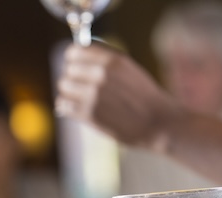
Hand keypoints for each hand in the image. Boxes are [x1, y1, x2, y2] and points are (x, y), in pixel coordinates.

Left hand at [56, 43, 181, 148]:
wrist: (158, 122)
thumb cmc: (144, 96)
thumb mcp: (128, 68)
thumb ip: (104, 61)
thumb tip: (76, 55)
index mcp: (112, 60)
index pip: (74, 52)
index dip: (73, 59)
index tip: (76, 66)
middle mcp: (100, 75)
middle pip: (67, 70)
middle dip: (72, 78)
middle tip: (80, 87)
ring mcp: (93, 95)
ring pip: (63, 87)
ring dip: (69, 92)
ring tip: (81, 99)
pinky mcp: (88, 114)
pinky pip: (63, 105)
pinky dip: (67, 107)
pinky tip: (77, 109)